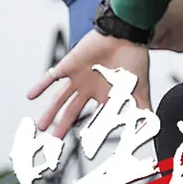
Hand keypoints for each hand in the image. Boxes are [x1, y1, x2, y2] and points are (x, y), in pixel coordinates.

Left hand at [28, 30, 151, 138]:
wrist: (126, 33)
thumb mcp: (140, 89)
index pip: (94, 119)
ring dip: (50, 113)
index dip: (90, 134)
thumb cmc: (134, 59)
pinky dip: (41, 86)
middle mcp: (89, 89)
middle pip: (72, 113)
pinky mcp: (69, 65)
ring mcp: (78, 78)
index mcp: (104, 96)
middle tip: (53, 142)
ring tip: (42, 127)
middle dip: (62, 128)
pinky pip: (51, 77)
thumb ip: (143, 108)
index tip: (86, 149)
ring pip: (60, 99)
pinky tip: (30, 96)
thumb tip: (152, 127)